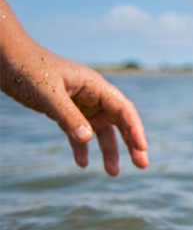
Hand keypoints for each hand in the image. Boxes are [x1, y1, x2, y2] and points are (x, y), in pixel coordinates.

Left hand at [1, 38, 147, 175]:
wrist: (5, 56)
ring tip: (113, 173)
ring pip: (100, 130)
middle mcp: (92, 95)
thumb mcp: (47, 92)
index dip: (134, 129)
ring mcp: (79, 104)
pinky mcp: (64, 111)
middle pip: (119, 121)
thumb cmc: (26, 67)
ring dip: (108, 150)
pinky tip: (82, 163)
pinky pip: (79, 132)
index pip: (122, 109)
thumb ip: (67, 115)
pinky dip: (81, 148)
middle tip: (142, 165)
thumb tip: (88, 138)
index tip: (141, 148)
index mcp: (94, 85)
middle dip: (131, 143)